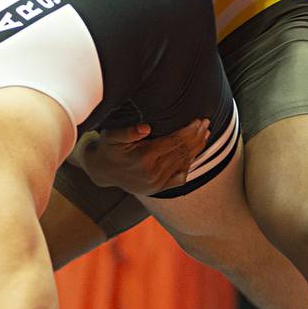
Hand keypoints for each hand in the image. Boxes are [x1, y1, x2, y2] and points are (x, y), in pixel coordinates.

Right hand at [79, 119, 209, 193]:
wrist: (100, 170)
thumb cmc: (107, 147)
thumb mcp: (111, 135)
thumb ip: (128, 131)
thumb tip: (145, 128)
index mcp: (144, 158)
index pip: (174, 142)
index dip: (189, 130)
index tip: (199, 120)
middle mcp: (152, 173)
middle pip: (181, 152)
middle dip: (196, 136)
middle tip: (206, 123)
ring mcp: (156, 183)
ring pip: (183, 163)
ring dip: (196, 148)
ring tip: (205, 135)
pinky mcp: (157, 189)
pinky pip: (179, 177)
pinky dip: (188, 165)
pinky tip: (194, 154)